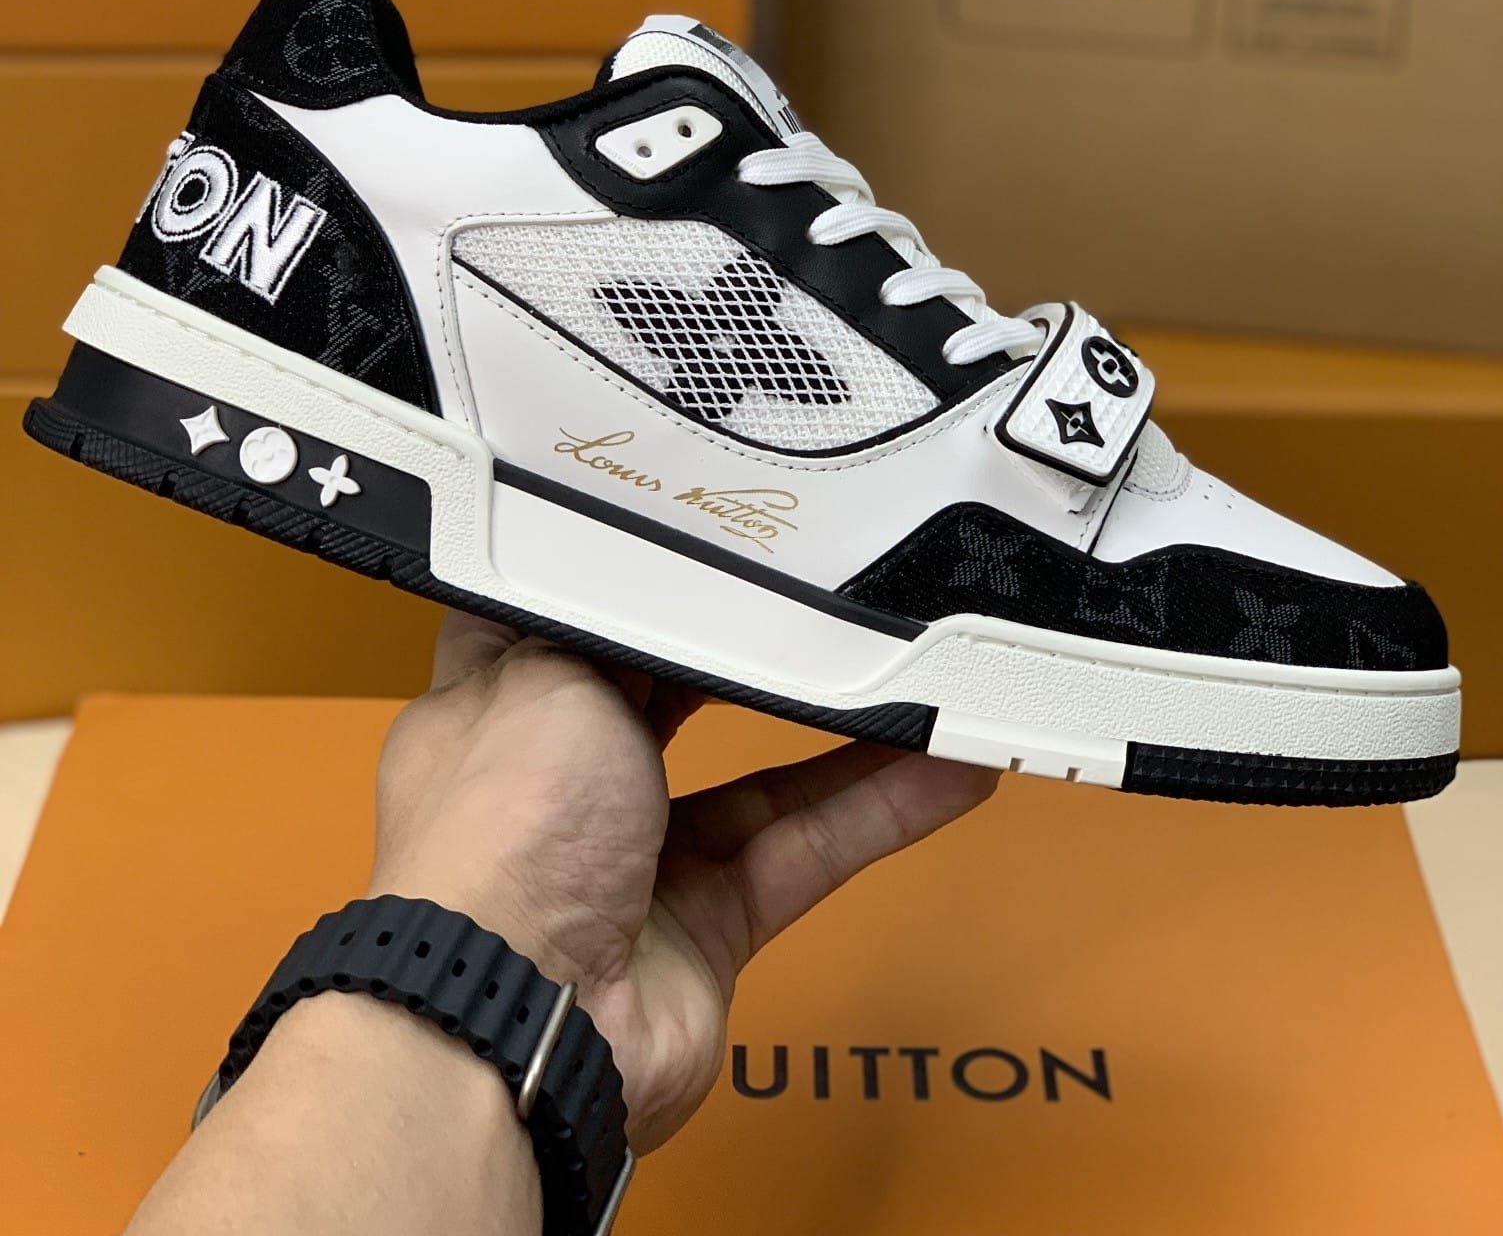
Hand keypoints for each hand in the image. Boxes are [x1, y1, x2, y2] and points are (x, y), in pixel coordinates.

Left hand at [368, 617, 996, 1152]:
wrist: (518, 1025)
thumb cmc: (495, 841)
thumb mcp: (552, 671)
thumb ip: (623, 622)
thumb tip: (661, 578)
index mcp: (499, 707)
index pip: (565, 622)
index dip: (626, 583)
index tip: (700, 539)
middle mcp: (565, 782)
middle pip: (674, 695)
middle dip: (747, 653)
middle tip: (827, 598)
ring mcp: (635, 860)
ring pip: (761, 777)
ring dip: (844, 733)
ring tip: (921, 679)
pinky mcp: (705, 927)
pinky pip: (804, 850)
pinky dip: (876, 813)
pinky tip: (944, 770)